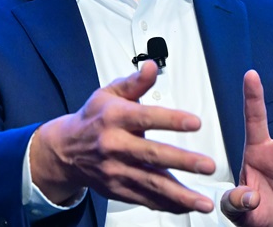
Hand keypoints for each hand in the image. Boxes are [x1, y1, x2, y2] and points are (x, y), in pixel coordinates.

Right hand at [30, 60, 216, 212]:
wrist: (65, 151)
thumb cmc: (92, 119)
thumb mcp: (109, 93)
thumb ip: (135, 82)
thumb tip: (152, 67)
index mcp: (115, 118)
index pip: (146, 117)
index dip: (172, 120)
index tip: (195, 122)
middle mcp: (115, 146)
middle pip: (152, 155)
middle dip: (182, 161)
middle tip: (207, 164)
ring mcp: (116, 171)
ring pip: (151, 184)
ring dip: (180, 194)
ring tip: (203, 201)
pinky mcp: (118, 189)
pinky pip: (146, 199)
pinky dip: (167, 205)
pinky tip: (187, 206)